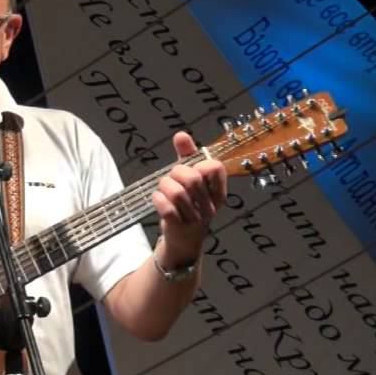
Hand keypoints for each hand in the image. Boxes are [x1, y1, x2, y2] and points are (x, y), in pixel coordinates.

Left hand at [151, 132, 227, 266]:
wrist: (183, 240)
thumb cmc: (187, 205)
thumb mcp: (190, 179)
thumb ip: (187, 156)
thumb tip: (181, 134)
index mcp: (217, 191)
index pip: (214, 167)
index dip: (198, 163)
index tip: (190, 169)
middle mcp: (209, 205)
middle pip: (191, 177)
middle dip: (175, 173)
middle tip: (171, 179)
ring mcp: (195, 217)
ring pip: (178, 192)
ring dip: (164, 186)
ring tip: (163, 190)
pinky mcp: (179, 227)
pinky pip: (167, 208)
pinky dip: (158, 199)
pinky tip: (158, 199)